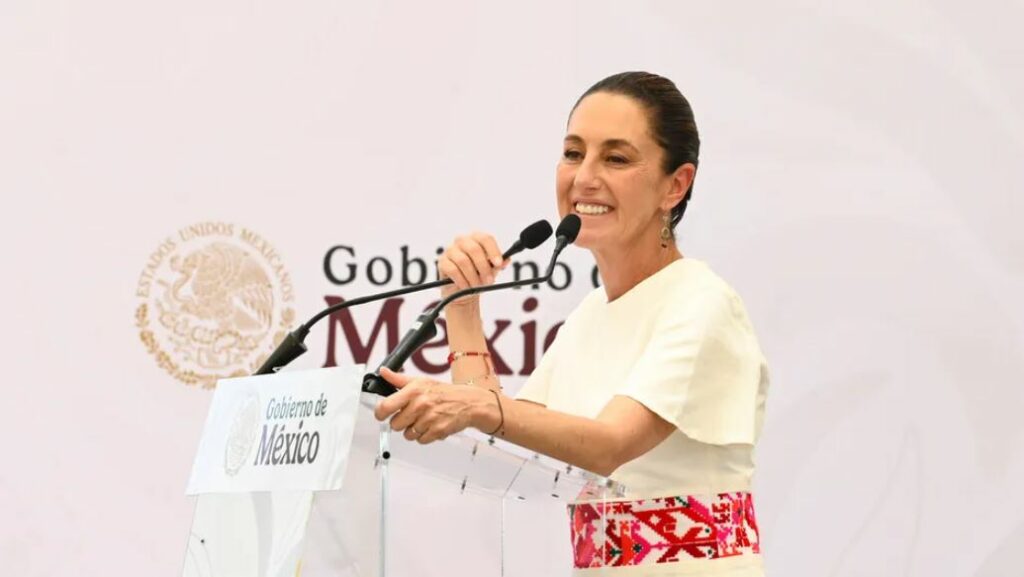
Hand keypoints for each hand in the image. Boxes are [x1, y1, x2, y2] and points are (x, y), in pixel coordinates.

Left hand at [373, 368, 498, 443]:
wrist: (468, 403)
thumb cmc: (443, 392)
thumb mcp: (420, 381)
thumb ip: (398, 379)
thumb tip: (383, 372)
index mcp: (413, 391)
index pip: (385, 407)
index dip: (380, 413)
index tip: (382, 414)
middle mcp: (420, 404)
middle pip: (395, 424)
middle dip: (401, 422)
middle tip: (411, 415)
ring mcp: (429, 419)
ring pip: (407, 434)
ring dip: (413, 430)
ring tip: (423, 420)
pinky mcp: (437, 432)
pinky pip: (420, 440)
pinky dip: (424, 435)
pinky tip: (431, 425)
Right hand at [437, 232, 508, 307]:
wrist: (464, 291)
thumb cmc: (478, 275)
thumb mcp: (492, 270)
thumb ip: (498, 264)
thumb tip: (506, 260)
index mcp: (476, 238)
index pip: (486, 238)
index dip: (493, 251)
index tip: (499, 263)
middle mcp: (462, 241)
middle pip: (474, 249)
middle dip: (483, 267)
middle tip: (489, 280)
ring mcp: (450, 250)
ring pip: (463, 261)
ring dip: (473, 276)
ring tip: (477, 285)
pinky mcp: (442, 262)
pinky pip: (453, 270)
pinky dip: (462, 280)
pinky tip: (466, 286)